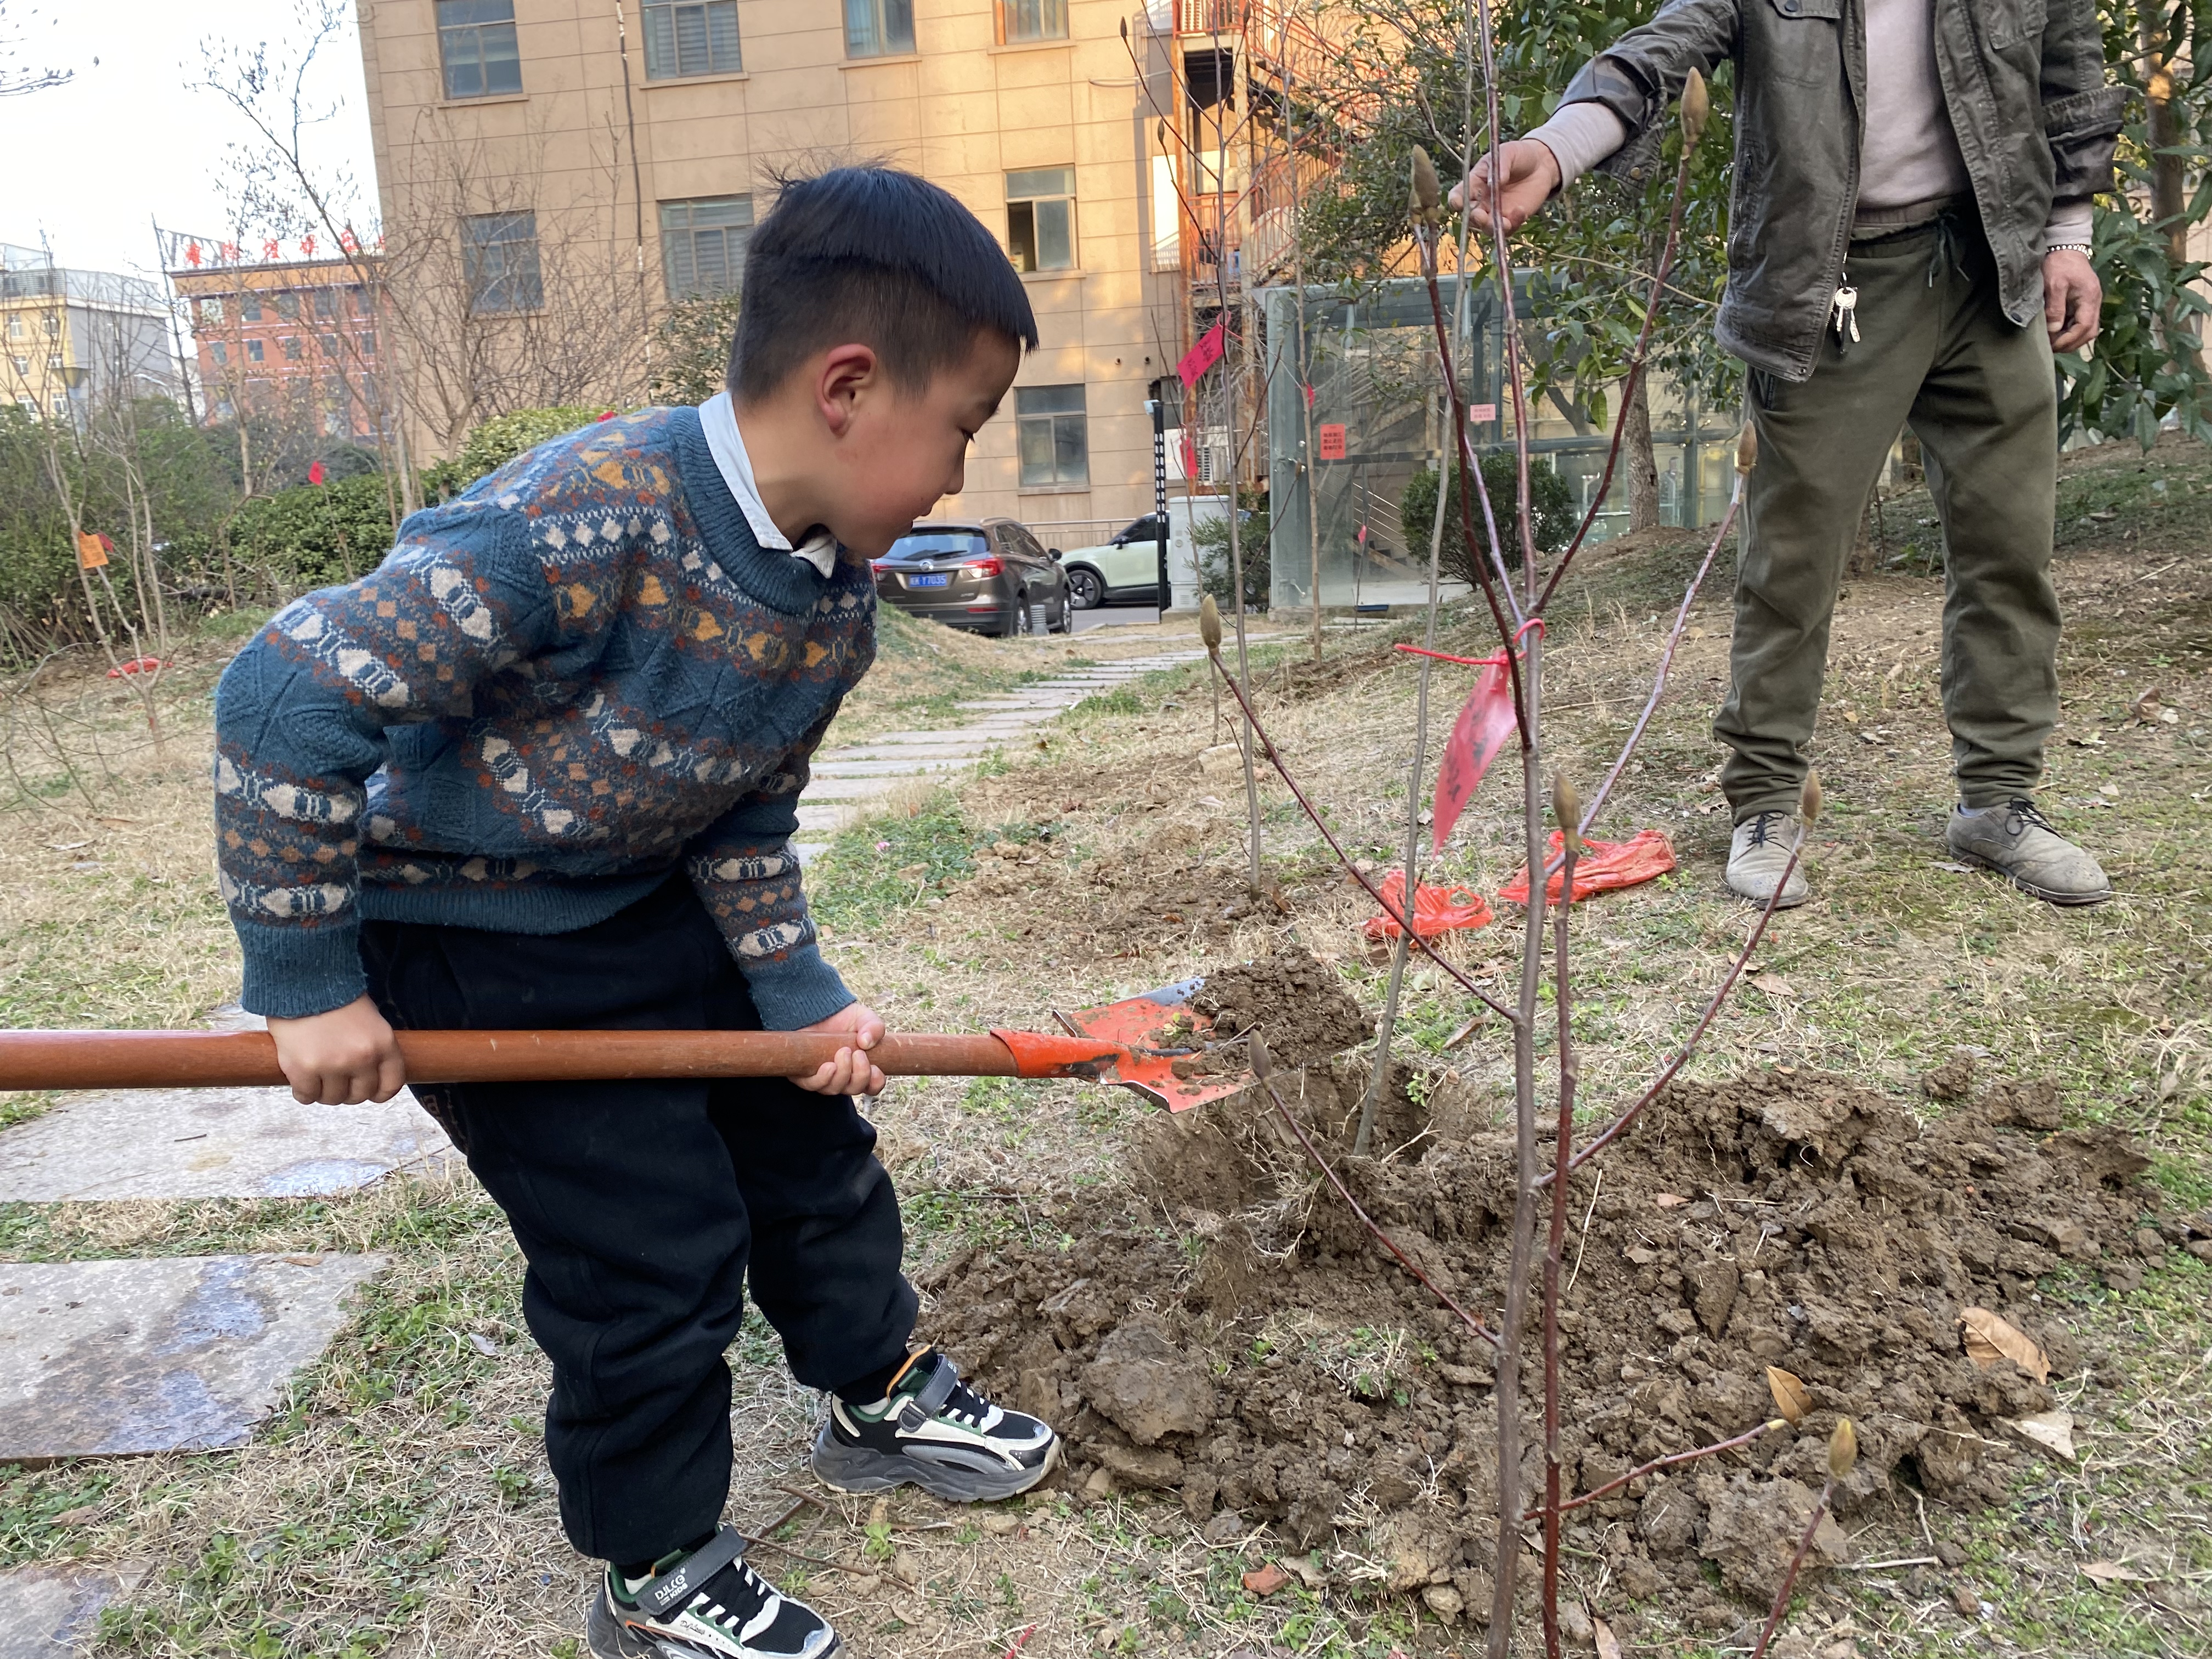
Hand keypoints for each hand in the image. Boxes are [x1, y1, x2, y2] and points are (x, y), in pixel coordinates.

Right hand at [266, 994, 406, 1105]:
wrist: (303, 981)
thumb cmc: (335, 997)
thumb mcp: (370, 1020)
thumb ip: (372, 1048)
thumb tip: (368, 1076)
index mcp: (383, 1044)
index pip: (390, 1085)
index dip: (378, 1092)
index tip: (369, 1091)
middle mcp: (362, 1058)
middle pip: (359, 1095)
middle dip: (348, 1091)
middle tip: (336, 1080)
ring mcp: (332, 1065)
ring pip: (332, 1098)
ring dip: (324, 1092)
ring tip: (317, 1076)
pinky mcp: (303, 1070)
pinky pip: (306, 1096)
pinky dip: (303, 1092)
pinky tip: (301, 1079)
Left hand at [793, 1002, 886, 1096]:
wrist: (817, 1010)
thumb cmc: (844, 1017)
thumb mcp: (864, 1018)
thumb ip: (874, 1028)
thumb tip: (866, 1042)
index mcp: (860, 1068)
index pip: (872, 1086)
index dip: (875, 1082)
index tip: (875, 1068)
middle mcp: (842, 1077)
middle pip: (854, 1089)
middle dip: (860, 1075)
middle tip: (857, 1053)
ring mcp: (823, 1078)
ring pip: (834, 1089)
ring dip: (843, 1074)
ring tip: (843, 1052)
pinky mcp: (804, 1073)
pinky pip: (813, 1085)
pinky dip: (824, 1078)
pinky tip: (829, 1066)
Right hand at [1450, 140, 1562, 234]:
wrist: (1541, 163)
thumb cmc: (1518, 155)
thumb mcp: (1508, 152)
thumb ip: (1500, 165)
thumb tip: (1494, 182)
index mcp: (1474, 183)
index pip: (1459, 194)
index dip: (1455, 200)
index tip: (1458, 203)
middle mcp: (1481, 201)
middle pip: (1470, 216)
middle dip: (1474, 218)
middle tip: (1480, 215)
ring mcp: (1495, 212)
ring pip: (1487, 227)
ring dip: (1492, 227)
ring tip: (1504, 222)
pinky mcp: (1511, 219)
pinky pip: (1507, 229)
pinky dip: (1513, 224)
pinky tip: (1521, 211)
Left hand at [2044, 248, 2100, 351]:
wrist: (2065, 248)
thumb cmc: (2059, 264)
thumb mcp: (2054, 284)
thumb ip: (2055, 307)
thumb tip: (2054, 330)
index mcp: (2090, 297)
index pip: (2085, 326)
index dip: (2070, 339)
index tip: (2053, 345)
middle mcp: (2094, 302)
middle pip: (2089, 331)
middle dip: (2071, 343)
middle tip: (2052, 348)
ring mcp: (2090, 303)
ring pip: (2086, 329)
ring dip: (2071, 339)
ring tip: (2053, 343)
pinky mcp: (2083, 303)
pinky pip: (2080, 323)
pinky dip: (2069, 331)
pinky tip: (2056, 334)